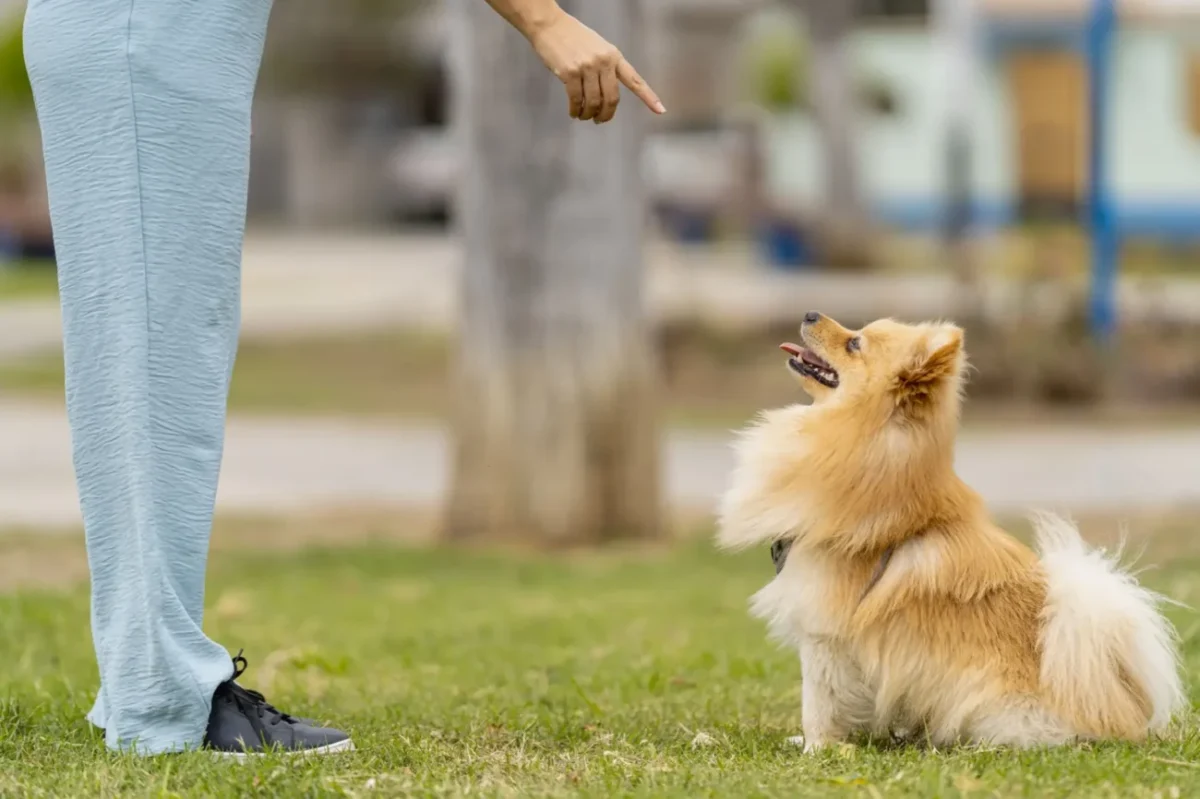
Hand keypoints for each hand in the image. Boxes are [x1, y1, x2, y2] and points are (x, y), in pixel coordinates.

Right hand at [527, 11, 664, 123]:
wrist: (550, 25)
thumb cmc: (573, 38)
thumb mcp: (597, 48)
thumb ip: (605, 68)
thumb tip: (605, 97)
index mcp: (614, 56)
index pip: (635, 80)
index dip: (649, 97)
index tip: (661, 111)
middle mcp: (603, 61)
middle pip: (612, 99)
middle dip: (606, 115)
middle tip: (600, 120)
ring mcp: (586, 67)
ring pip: (593, 102)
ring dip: (588, 114)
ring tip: (583, 116)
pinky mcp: (570, 73)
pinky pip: (576, 100)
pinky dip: (575, 110)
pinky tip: (574, 112)